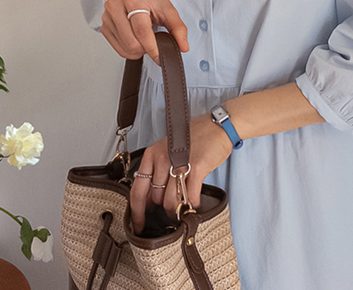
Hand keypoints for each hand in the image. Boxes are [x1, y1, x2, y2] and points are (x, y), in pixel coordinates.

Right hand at [101, 0, 188, 64]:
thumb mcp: (168, 9)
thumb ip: (178, 28)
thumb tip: (183, 47)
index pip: (141, 30)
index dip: (152, 47)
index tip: (160, 57)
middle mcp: (116, 6)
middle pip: (132, 42)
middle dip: (145, 48)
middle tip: (153, 41)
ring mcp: (107, 17)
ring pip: (125, 48)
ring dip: (138, 51)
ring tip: (144, 39)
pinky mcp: (104, 26)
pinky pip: (118, 49)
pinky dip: (129, 51)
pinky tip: (135, 40)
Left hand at [129, 112, 233, 233]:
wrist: (216, 127)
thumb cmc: (193, 139)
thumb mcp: (167, 150)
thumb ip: (157, 171)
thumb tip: (150, 199)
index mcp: (152, 154)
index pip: (138, 190)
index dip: (136, 212)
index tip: (138, 225)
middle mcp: (162, 158)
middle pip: (156, 199)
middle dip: (163, 208)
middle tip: (173, 208)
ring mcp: (179, 163)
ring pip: (171, 201)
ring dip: (178, 209)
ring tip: (184, 206)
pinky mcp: (197, 168)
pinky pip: (190, 197)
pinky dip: (193, 204)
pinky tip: (195, 201)